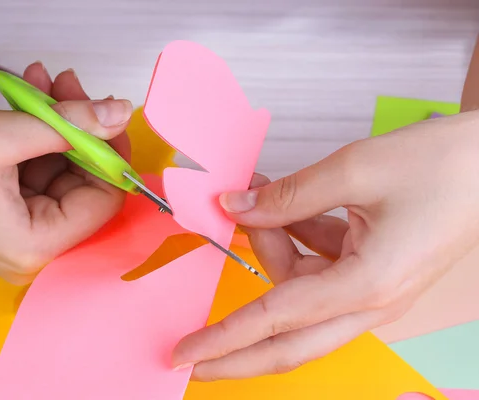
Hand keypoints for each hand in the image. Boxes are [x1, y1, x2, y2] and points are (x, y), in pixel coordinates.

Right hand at [0, 62, 132, 283]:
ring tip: (49, 83)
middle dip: (80, 130)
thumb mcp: (4, 135)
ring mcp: (24, 231)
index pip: (102, 203)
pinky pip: (42, 172)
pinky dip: (41, 136)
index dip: (110, 155)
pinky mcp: (13, 214)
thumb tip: (121, 111)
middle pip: (84, 185)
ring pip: (64, 172)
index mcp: (35, 247)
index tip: (108, 114)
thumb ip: (70, 123)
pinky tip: (35, 98)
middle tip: (72, 86)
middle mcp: (34, 250)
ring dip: (60, 125)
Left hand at [172, 110, 478, 379]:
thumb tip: (236, 207)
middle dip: (237, 348)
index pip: (275, 321)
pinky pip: (318, 269)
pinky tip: (284, 207)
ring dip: (270, 250)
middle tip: (191, 354)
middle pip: (288, 341)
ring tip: (255, 200)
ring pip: (299, 293)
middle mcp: (370, 302)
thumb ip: (287, 197)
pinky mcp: (373, 273)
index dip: (225, 338)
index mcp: (366, 286)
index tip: (186, 354)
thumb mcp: (353, 171)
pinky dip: (295, 240)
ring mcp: (373, 291)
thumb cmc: (439, 167)